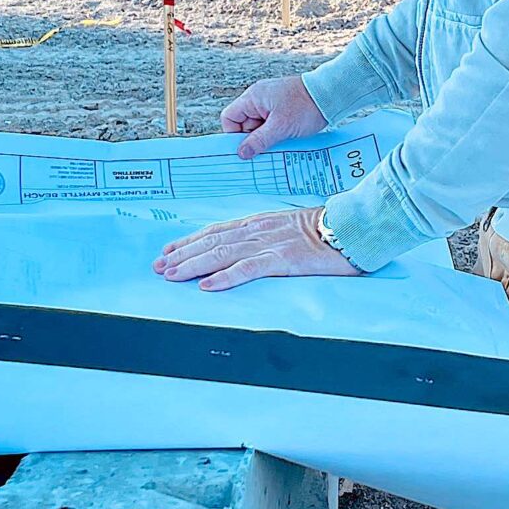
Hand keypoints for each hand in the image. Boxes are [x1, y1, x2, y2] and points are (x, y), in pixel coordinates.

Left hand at [153, 207, 358, 291]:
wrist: (350, 228)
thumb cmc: (324, 231)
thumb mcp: (288, 229)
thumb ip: (266, 237)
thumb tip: (245, 250)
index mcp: (259, 223)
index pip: (216, 231)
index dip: (189, 241)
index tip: (168, 251)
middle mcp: (258, 230)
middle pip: (212, 241)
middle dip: (182, 254)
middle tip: (159, 266)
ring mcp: (268, 244)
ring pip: (222, 253)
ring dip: (193, 265)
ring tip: (172, 274)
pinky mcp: (282, 260)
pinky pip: (248, 269)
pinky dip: (225, 277)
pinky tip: (208, 285)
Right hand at [220, 74, 327, 159]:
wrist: (331, 95)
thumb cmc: (306, 106)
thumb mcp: (280, 127)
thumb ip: (259, 141)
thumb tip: (241, 153)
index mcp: (253, 97)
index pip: (229, 117)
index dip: (233, 134)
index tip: (245, 148)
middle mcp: (259, 99)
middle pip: (244, 125)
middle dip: (253, 139)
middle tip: (264, 151)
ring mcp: (271, 104)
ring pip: (259, 128)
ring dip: (266, 139)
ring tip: (279, 145)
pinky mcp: (282, 110)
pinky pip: (271, 126)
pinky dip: (275, 135)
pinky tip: (285, 142)